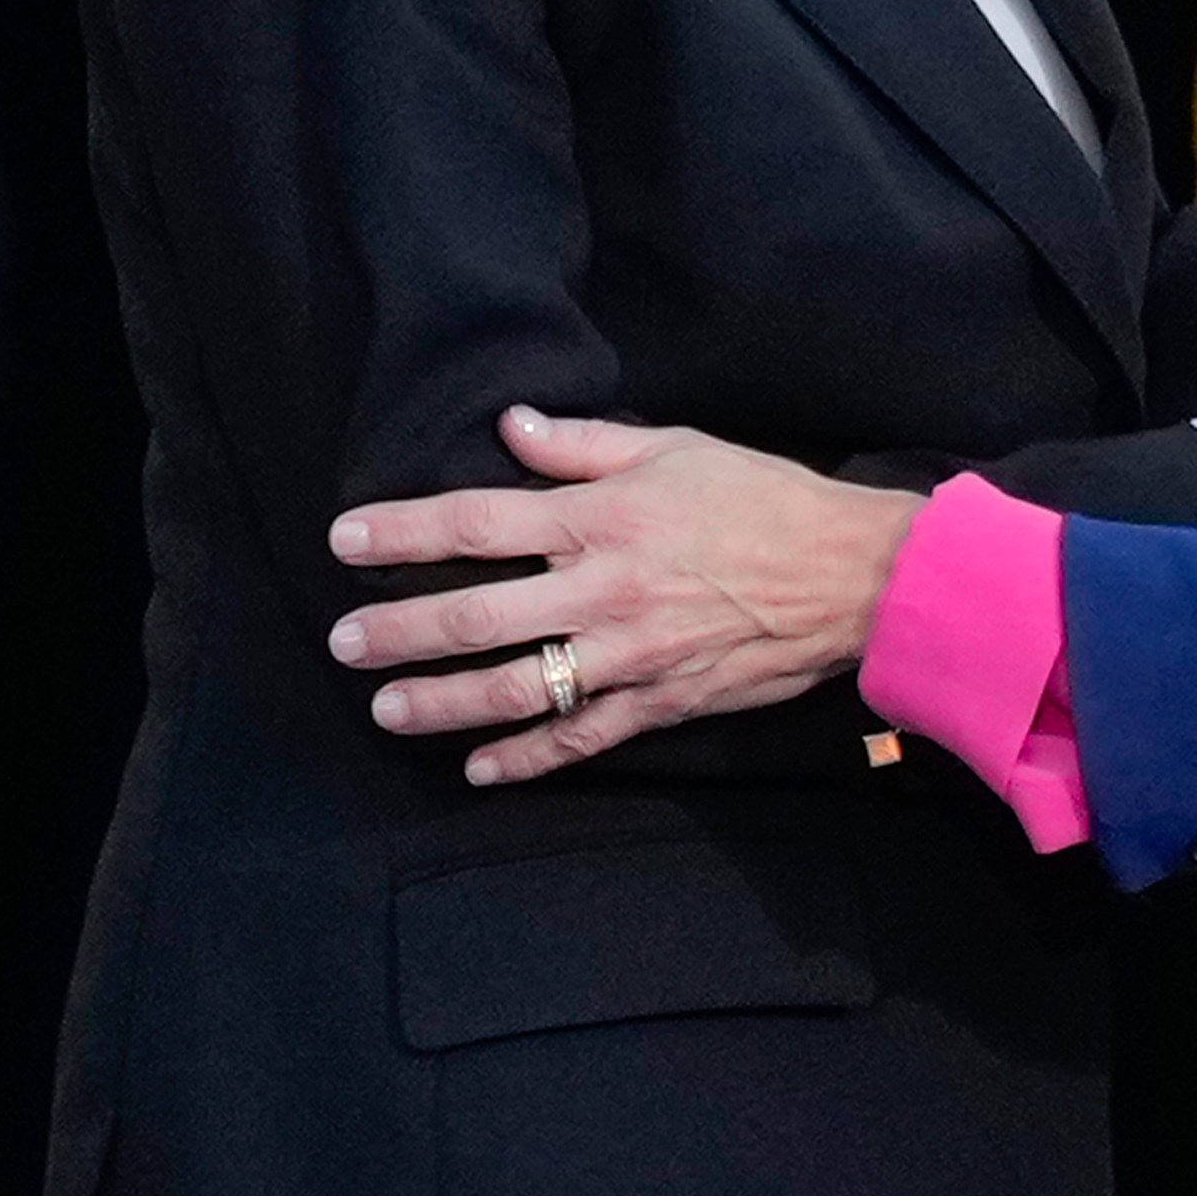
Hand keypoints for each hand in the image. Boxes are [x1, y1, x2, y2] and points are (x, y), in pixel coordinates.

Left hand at [325, 408, 920, 786]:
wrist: (852, 575)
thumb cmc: (763, 498)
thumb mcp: (677, 448)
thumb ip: (584, 445)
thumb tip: (511, 427)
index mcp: (602, 519)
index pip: (478, 524)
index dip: (403, 531)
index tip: (345, 540)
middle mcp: (603, 590)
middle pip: (477, 617)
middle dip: (399, 632)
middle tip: (343, 642)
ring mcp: (629, 656)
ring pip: (515, 689)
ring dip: (441, 703)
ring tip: (387, 710)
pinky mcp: (660, 703)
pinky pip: (579, 739)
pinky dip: (525, 758)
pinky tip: (478, 767)